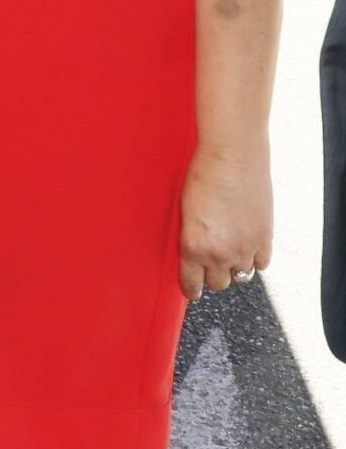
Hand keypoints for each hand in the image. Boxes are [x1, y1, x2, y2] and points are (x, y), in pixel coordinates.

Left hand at [177, 146, 272, 299]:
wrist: (232, 157)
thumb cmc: (200, 176)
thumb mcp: (183, 210)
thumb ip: (189, 236)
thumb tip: (192, 251)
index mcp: (192, 246)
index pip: (191, 283)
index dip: (191, 289)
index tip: (192, 291)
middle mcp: (219, 253)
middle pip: (218, 283)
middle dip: (212, 275)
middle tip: (210, 264)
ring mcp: (245, 248)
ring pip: (241, 275)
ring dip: (234, 267)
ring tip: (229, 253)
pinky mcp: (265, 238)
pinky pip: (262, 264)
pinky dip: (254, 259)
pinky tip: (248, 248)